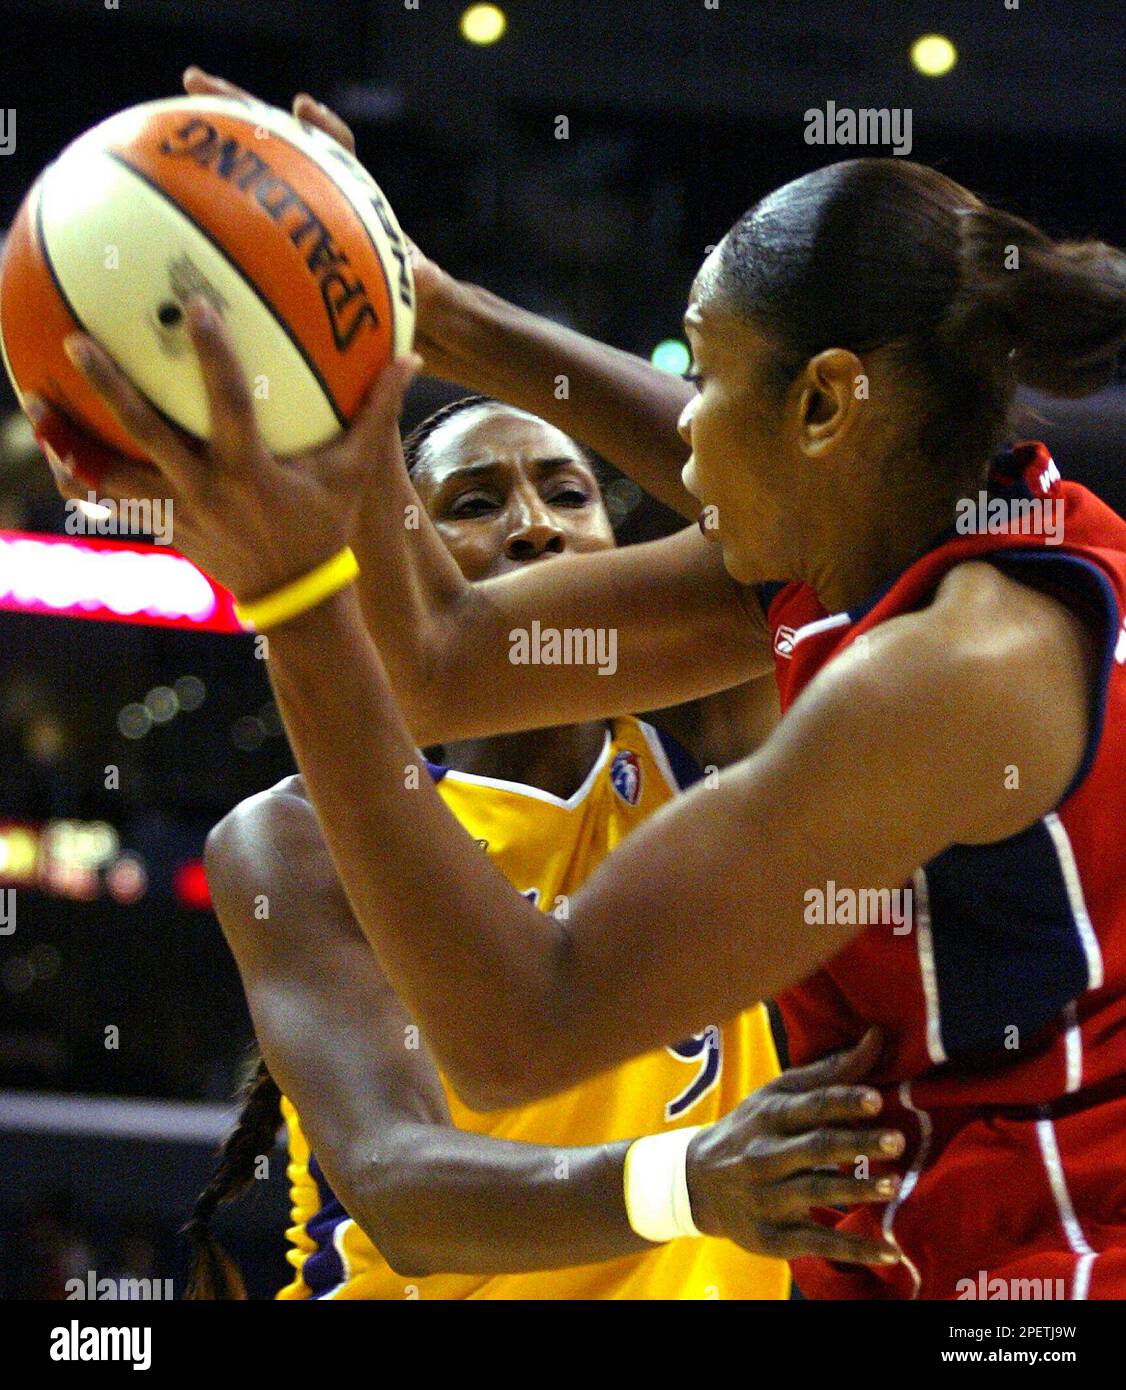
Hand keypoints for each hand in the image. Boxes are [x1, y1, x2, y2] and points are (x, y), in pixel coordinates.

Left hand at [30, 300, 420, 603]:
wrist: (296, 600)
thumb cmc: (325, 529)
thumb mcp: (353, 475)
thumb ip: (375, 415)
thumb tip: (411, 359)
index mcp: (250, 470)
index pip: (229, 404)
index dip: (215, 357)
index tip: (197, 309)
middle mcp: (206, 489)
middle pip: (147, 435)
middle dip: (111, 390)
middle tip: (75, 343)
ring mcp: (179, 512)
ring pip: (113, 472)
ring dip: (73, 438)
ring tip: (33, 399)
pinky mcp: (165, 528)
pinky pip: (115, 501)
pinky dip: (84, 476)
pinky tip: (57, 450)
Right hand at [181, 68, 457, 379]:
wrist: (410, 330)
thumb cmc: (423, 312)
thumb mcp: (426, 297)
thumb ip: (428, 285)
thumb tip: (425, 276)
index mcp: (358, 208)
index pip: (340, 155)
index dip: (324, 132)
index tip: (302, 110)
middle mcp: (321, 207)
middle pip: (276, 147)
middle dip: (240, 114)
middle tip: (195, 84)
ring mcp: (294, 226)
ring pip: (248, 179)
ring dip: (210, 156)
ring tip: (163, 132)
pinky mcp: (278, 253)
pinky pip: (234, 233)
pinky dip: (204, 224)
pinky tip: (162, 226)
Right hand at [685, 1028, 904, 1264]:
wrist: (698, 1182)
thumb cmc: (753, 1129)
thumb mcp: (779, 1095)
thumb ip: (830, 1073)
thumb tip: (878, 1036)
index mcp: (769, 1115)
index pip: (808, 1106)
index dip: (842, 1102)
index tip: (875, 1100)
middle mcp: (764, 1156)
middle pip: (815, 1148)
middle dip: (856, 1144)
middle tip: (898, 1140)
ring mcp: (767, 1198)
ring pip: (816, 1193)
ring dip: (857, 1191)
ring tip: (894, 1186)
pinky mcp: (773, 1237)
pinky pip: (818, 1242)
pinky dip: (855, 1249)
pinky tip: (890, 1252)